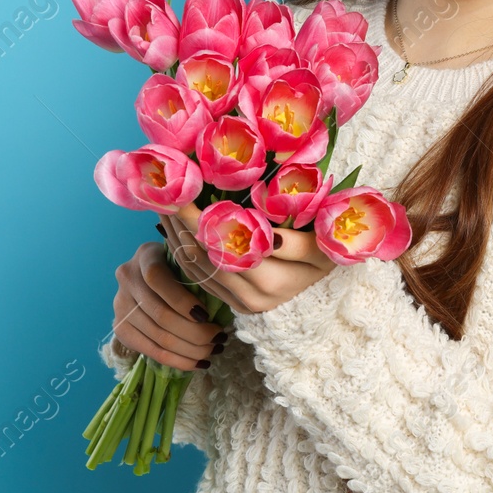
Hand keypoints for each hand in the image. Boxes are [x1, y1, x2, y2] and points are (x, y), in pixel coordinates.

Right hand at [112, 238, 226, 371]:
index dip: (182, 300)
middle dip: (195, 333)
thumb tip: (223, 305)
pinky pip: (151, 350)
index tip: (206, 315)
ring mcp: (120, 305)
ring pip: (158, 336)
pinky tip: (197, 363)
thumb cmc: (176, 265)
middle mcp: (127, 279)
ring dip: (190, 350)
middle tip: (219, 339)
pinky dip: (177, 360)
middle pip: (160, 315)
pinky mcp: (120, 327)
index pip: (157, 280)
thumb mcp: (185, 261)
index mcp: (145, 256)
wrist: (145, 275)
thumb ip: (195, 275)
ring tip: (213, 352)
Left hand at [164, 200, 334, 315]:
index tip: (182, 189)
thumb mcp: (323, 250)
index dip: (198, 217)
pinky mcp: (230, 302)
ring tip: (163, 204)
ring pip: (195, 267)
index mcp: (272, 282)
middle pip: (203, 256)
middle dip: (180, 222)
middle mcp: (251, 298)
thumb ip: (297, 245)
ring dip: (176, 235)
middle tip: (164, 190)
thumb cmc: (329, 260)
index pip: (224, 245)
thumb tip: (268, 236)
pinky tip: (173, 228)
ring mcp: (238, 303)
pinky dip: (182, 251)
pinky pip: (197, 277)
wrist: (329, 294)